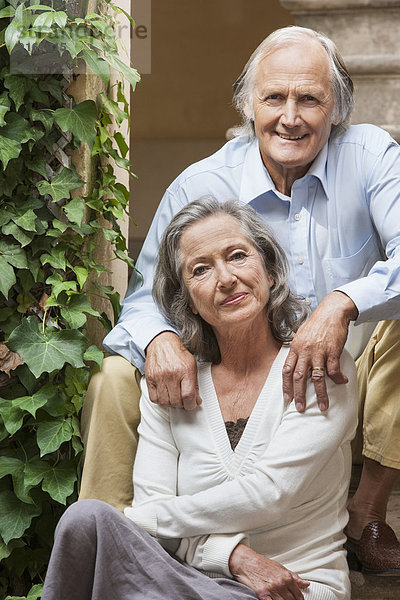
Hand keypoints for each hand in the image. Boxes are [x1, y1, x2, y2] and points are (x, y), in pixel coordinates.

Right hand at [145, 331, 200, 409]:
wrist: (162, 343)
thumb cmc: (178, 354)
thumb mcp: (192, 366)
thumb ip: (195, 384)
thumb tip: (196, 401)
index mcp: (185, 370)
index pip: (188, 396)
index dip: (191, 405)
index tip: (191, 404)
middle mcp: (171, 374)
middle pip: (176, 401)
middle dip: (181, 404)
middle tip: (183, 400)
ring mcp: (159, 377)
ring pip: (165, 402)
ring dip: (170, 403)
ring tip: (173, 396)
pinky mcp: (150, 379)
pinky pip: (154, 398)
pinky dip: (160, 400)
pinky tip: (164, 394)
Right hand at [229, 544, 308, 599]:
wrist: (247, 562)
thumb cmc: (263, 564)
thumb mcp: (280, 568)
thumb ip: (294, 577)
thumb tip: (306, 584)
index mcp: (287, 577)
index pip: (298, 595)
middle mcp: (281, 584)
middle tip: (288, 599)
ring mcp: (272, 590)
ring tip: (280, 599)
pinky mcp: (262, 594)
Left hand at [282, 291, 357, 411]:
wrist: (332, 312)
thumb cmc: (317, 323)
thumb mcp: (301, 335)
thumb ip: (297, 350)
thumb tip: (295, 363)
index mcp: (295, 348)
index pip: (287, 370)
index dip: (286, 386)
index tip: (287, 398)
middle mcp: (305, 351)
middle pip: (299, 377)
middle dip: (299, 394)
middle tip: (300, 407)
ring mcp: (319, 352)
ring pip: (317, 378)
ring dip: (320, 394)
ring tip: (323, 406)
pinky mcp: (332, 351)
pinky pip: (334, 370)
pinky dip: (338, 379)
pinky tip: (341, 382)